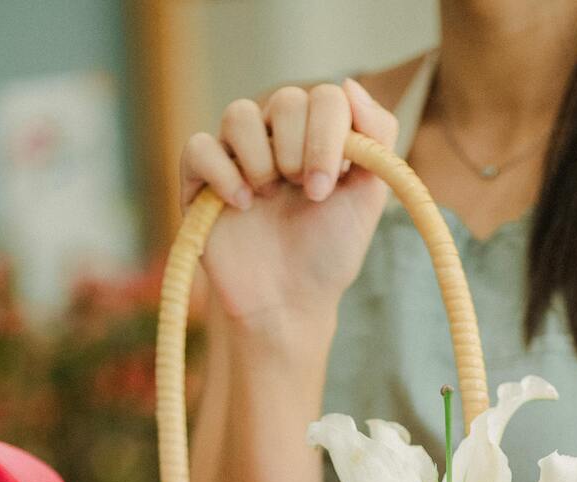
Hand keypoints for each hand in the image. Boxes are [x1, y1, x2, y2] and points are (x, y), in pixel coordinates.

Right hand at [180, 77, 397, 324]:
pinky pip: (199, 147)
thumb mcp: (368, 198)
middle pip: (285, 99)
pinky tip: (242, 205)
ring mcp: (235, 156)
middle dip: (302, 148)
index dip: (329, 134)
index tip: (332, 183)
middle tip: (308, 194)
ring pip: (238, 115)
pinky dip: (223, 173)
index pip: (325, 96)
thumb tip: (351, 83)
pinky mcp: (199, 180)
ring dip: (262, 158)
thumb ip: (376, 139)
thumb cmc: (328, 253)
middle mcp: (275, 138)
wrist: (290, 303)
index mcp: (316, 137)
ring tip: (269, 198)